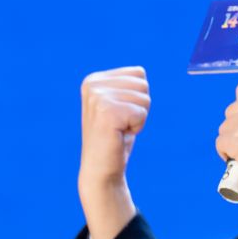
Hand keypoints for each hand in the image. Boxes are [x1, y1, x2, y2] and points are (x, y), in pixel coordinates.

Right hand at [80, 67, 149, 188]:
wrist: (101, 167)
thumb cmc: (114, 136)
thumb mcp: (118, 104)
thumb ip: (126, 85)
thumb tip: (141, 70)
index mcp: (93, 79)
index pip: (139, 73)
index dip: (137, 97)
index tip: (120, 113)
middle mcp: (92, 84)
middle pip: (143, 84)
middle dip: (139, 107)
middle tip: (121, 123)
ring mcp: (98, 97)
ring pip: (145, 98)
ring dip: (138, 118)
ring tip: (119, 129)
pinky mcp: (107, 112)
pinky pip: (142, 112)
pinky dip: (138, 126)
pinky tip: (120, 135)